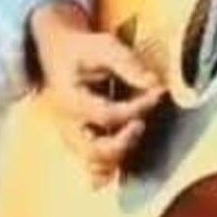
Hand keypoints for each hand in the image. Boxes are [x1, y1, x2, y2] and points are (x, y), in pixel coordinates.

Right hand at [30, 1, 164, 189]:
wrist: (57, 54)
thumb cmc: (83, 50)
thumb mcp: (103, 46)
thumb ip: (128, 64)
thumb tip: (155, 83)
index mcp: (69, 100)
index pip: (106, 115)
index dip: (137, 108)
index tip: (158, 93)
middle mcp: (67, 125)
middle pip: (94, 151)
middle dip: (123, 142)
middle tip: (141, 123)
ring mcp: (71, 137)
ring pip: (92, 162)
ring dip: (118, 155)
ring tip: (136, 132)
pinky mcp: (79, 141)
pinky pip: (90, 166)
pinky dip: (106, 170)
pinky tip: (121, 170)